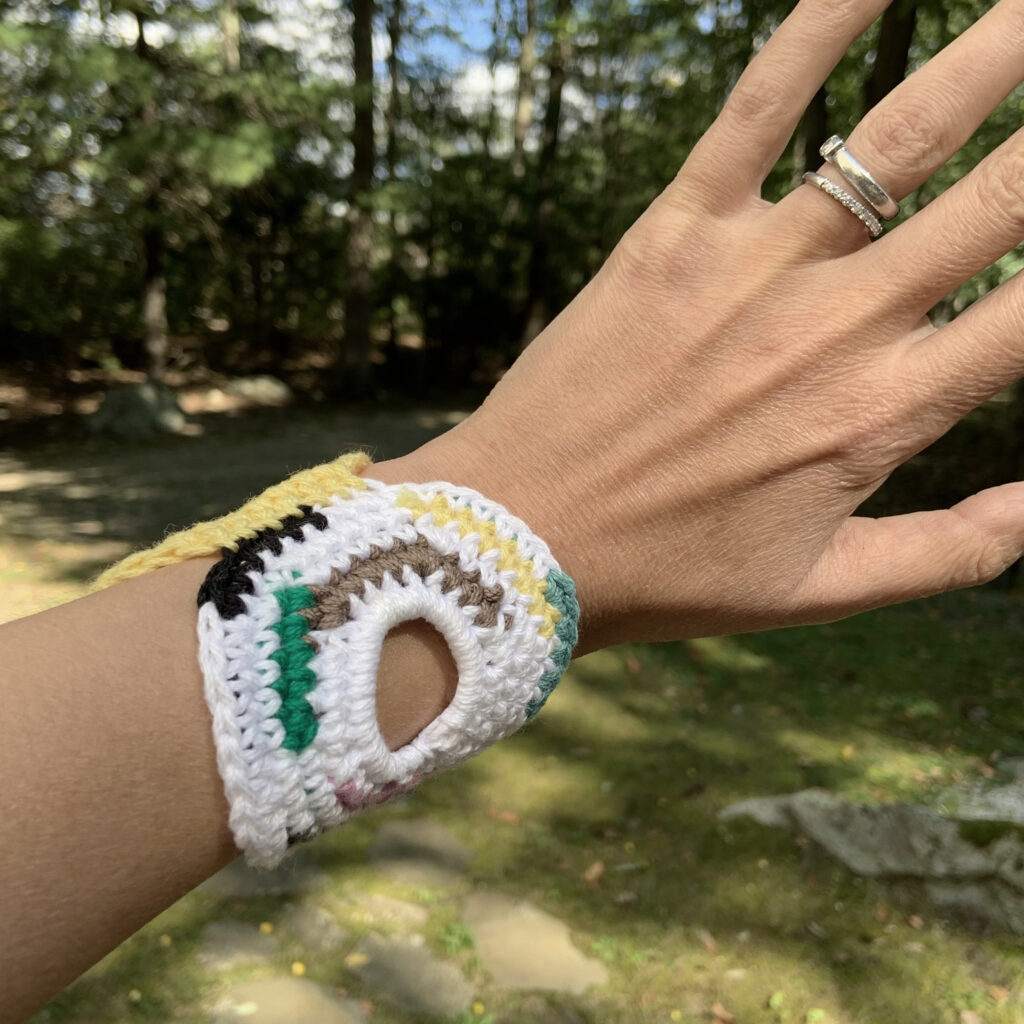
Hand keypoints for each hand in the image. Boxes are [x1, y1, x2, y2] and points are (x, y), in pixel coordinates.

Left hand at [376, 0, 1023, 652]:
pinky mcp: (672, 233)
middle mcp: (835, 329)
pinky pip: (756, 110)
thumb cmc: (666, 573)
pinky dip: (819, 26)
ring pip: (902, 134)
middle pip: (1005, 200)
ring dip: (994, 50)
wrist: (521, 540)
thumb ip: (948, 553)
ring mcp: (752, 270)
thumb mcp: (817, 592)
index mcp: (881, 415)